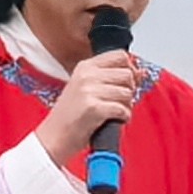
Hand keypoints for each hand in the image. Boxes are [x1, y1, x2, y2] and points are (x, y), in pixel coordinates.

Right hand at [32, 45, 149, 167]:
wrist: (54, 138)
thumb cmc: (70, 116)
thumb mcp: (85, 88)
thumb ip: (109, 78)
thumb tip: (139, 73)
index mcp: (85, 67)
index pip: (120, 56)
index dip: (130, 68)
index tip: (129, 81)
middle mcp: (87, 75)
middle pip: (127, 74)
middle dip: (130, 90)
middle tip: (121, 101)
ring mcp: (89, 90)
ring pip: (127, 93)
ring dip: (127, 106)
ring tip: (115, 113)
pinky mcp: (94, 108)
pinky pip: (123, 109)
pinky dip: (124, 118)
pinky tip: (114, 121)